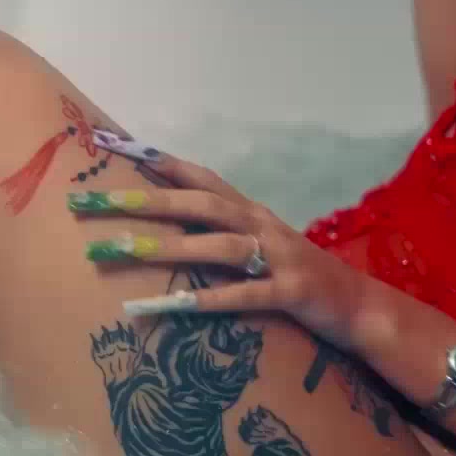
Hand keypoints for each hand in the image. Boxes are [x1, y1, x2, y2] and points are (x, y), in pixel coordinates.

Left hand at [69, 152, 373, 350]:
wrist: (361, 307)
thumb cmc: (294, 276)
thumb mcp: (255, 246)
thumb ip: (216, 232)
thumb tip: (163, 225)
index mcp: (249, 210)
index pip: (197, 176)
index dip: (156, 161)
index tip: (111, 147)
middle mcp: (261, 224)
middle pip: (197, 203)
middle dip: (144, 200)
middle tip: (95, 201)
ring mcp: (278, 256)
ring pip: (215, 246)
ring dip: (164, 247)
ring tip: (117, 250)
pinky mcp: (291, 293)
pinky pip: (244, 295)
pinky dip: (207, 299)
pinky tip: (171, 304)